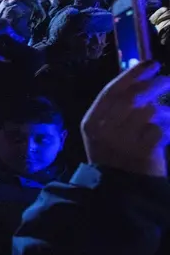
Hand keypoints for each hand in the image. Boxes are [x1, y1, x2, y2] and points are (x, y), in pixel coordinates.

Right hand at [82, 62, 169, 177]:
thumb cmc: (114, 156)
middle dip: (153, 85)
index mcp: (92, 122)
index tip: (151, 63)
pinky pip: (161, 130)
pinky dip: (168, 128)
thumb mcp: (106, 132)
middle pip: (132, 98)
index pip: (112, 91)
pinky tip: (167, 132)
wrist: (119, 191)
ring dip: (163, 110)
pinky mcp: (143, 152)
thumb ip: (117, 109)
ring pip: (149, 112)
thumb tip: (139, 80)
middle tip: (167, 80)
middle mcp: (105, 130)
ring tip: (167, 113)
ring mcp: (123, 141)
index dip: (133, 74)